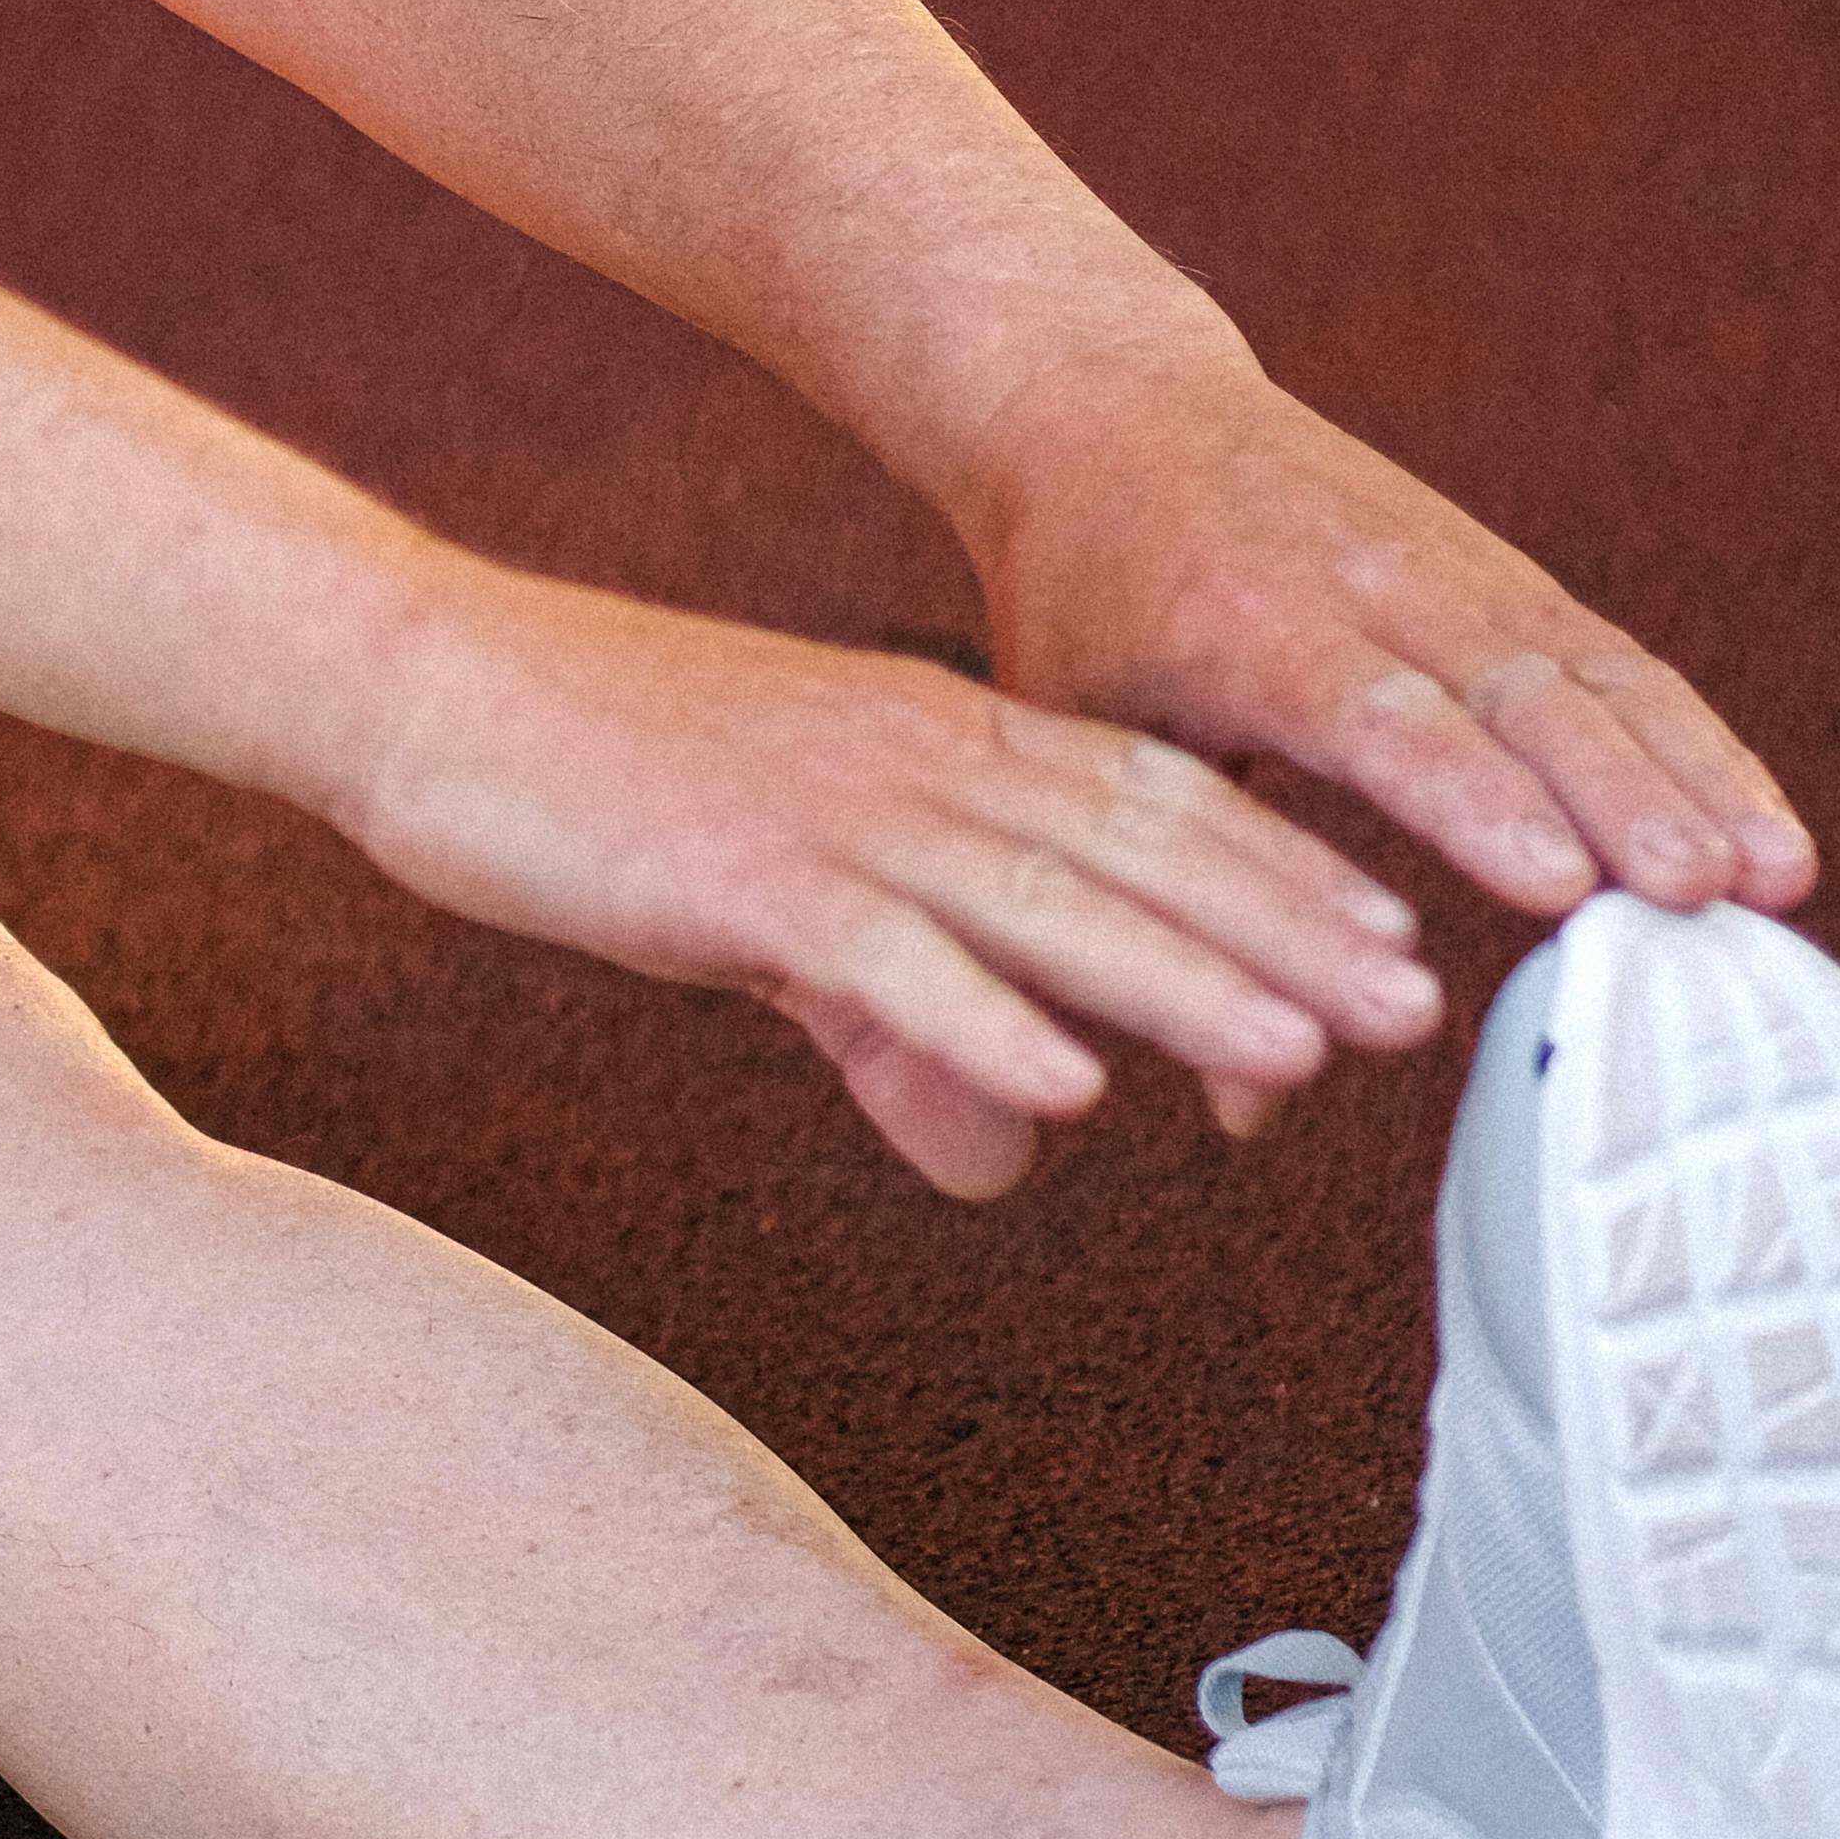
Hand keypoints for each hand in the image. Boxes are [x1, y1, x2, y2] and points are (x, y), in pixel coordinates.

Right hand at [338, 565, 1452, 1201]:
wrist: (428, 686)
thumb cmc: (595, 787)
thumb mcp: (776, 919)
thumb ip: (896, 1028)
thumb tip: (1007, 1152)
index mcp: (926, 740)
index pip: (1139, 803)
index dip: (1273, 873)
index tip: (1387, 938)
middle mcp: (906, 759)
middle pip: (1128, 849)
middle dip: (1281, 930)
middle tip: (1411, 1006)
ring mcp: (824, 811)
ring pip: (1038, 901)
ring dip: (1179, 979)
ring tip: (1299, 1050)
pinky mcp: (731, 872)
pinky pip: (878, 954)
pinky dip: (978, 1018)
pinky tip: (1070, 1082)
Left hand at [957, 337, 1816, 960]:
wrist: (1111, 396)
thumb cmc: (1082, 591)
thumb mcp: (1078, 732)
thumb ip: (1156, 900)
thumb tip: (1238, 1110)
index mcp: (1242, 620)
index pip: (1375, 712)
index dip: (1471, 799)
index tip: (1557, 884)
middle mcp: (1363, 578)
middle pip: (1511, 690)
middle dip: (1615, 795)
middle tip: (1700, 894)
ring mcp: (1447, 566)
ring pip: (1589, 669)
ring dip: (1688, 772)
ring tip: (1773, 878)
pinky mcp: (1503, 571)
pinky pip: (1614, 656)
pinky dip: (1696, 740)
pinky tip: (1765, 828)